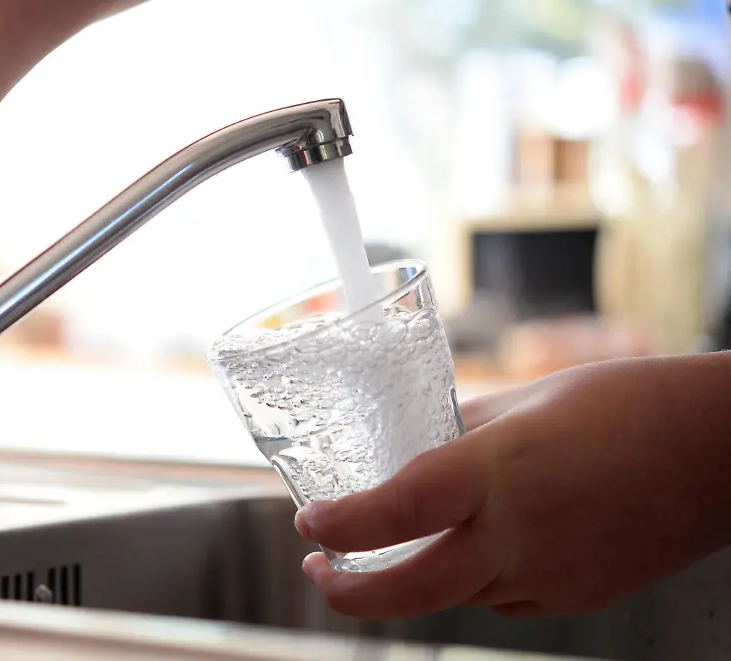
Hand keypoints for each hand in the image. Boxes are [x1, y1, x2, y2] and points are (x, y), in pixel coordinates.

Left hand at [294, 353, 730, 618]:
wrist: (721, 452)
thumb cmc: (630, 406)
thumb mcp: (527, 401)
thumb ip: (460, 433)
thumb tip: (408, 450)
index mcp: (501, 470)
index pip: (398, 509)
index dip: (343, 521)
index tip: (309, 519)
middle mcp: (521, 534)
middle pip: (410, 590)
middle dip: (349, 593)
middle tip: (318, 570)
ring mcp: (551, 576)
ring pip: (453, 595)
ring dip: (411, 577)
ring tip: (388, 545)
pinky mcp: (576, 597)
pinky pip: (500, 598)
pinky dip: (470, 578)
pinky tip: (470, 548)